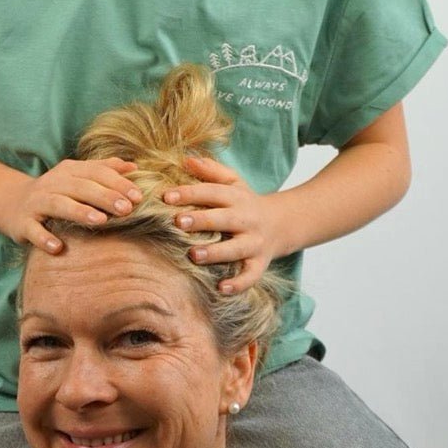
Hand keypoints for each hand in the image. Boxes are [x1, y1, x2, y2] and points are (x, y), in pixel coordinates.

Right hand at [0, 158, 141, 252]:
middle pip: (81, 187)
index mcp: (69, 170)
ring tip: (100, 221)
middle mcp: (52, 183)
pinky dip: (44, 238)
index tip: (138, 196)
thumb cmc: (55, 192)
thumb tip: (134, 167)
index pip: (96, 172)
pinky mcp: (22, 223)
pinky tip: (58, 247)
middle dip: (105, 197)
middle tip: (127, 209)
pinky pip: (33, 230)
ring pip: (58, 204)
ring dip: (79, 211)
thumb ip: (105, 170)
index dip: (117, 183)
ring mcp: (36, 202)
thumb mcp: (77, 177)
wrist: (11, 203)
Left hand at [162, 156, 284, 291]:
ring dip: (216, 253)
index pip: (212, 192)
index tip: (166, 196)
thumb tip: (185, 159)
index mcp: (237, 198)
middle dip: (202, 220)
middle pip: (224, 219)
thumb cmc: (245, 203)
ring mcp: (255, 243)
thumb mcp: (233, 182)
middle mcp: (247, 219)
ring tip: (194, 255)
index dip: (189, 193)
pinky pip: (251, 276)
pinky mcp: (260, 264)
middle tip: (178, 222)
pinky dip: (238, 283)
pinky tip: (220, 288)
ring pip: (236, 249)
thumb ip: (211, 171)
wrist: (282, 223)